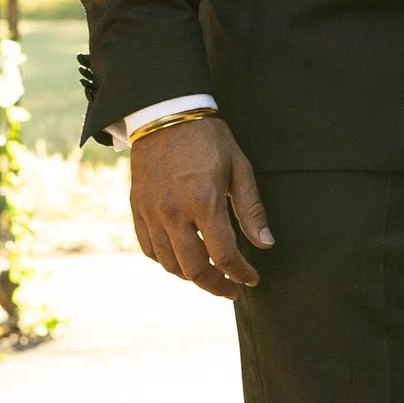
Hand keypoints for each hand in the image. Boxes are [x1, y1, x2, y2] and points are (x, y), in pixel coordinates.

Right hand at [129, 113, 271, 294]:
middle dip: (216, 285)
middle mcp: (174, 212)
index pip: (225, 255)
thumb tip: (266, 244)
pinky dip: (166, 261)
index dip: (241, 274)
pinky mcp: (137, 209)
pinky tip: (181, 259)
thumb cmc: (208, 138)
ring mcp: (152, 212)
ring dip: (191, 276)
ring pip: (169, 264)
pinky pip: (149, 248)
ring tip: (209, 275)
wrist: (165, 113)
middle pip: (194, 269)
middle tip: (231, 289)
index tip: (251, 279)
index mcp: (204, 201)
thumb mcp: (239, 167)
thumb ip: (251, 210)